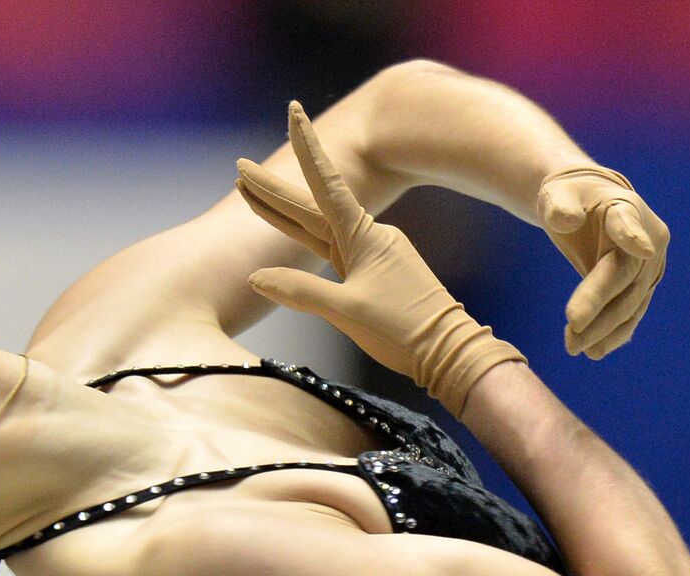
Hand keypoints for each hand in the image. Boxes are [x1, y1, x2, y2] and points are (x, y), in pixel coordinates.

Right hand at [236, 101, 524, 417]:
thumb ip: (300, 291)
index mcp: (362, 237)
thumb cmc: (403, 329)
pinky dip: (304, 240)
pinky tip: (292, 234)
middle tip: (240, 166)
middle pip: (309, 207)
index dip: (306, 147)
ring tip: (249, 194)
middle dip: (273, 189)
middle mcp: (366, 238)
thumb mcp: (346, 311)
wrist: (449, 351)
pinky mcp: (371, 275)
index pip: (325, 182)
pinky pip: (329, 251)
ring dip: (282, 214)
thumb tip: (257, 277)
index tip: (293, 111)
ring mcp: (369, 256)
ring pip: (316, 229)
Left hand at [536, 165, 669, 358]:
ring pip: (630, 302)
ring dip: (605, 329)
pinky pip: (630, 313)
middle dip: (600, 305)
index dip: (633, 236)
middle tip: (572, 329)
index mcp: (627, 208)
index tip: (642, 248)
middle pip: (625, 277)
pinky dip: (614, 333)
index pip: (627, 224)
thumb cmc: (570, 196)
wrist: (589, 203)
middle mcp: (648, 239)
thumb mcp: (558, 194)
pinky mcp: (642, 286)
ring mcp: (650, 266)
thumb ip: (559, 206)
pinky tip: (594, 351)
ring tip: (575, 348)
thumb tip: (565, 220)